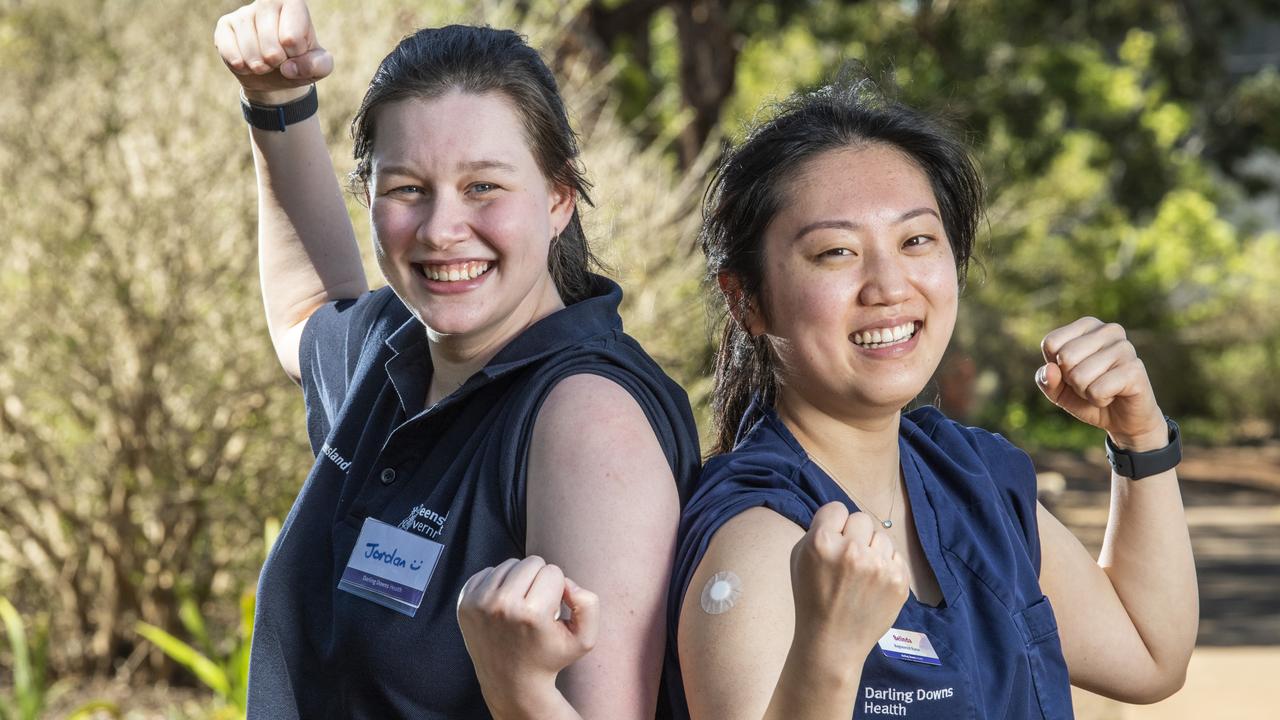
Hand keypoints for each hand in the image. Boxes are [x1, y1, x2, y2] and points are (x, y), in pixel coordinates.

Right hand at [214, 0, 332, 102]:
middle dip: (276, 62)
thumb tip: (289, 67)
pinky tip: (246, 64)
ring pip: (248, 46)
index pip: (292, 36)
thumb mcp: (320, 67)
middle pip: (269, 42)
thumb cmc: (300, 63)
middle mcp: (267, 2)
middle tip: (278, 61)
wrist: (276, 74)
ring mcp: (244, 12)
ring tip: (265, 64)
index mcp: (294, 4)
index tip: (296, 51)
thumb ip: (318, 65)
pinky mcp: (225, 24)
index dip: (295, 54)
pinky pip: (228, 48)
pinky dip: (240, 64)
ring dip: (258, 65)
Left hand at [457, 556, 598, 715]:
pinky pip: (489, 571)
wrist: (511, 682)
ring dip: (519, 580)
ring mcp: (479, 604)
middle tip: (536, 606)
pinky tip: (503, 606)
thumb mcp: (584, 639)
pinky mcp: (464, 603)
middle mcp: (502, 606)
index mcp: (532, 614)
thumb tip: (567, 582)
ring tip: (520, 606)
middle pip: (531, 562)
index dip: (557, 589)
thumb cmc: (549, 658)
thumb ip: (589, 604)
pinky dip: (499, 584)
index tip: (551, 611)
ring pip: (510, 564)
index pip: (553, 571)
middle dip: (539, 579)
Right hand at [789, 503, 908, 656]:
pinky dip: (886, 565)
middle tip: (847, 557)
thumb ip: (817, 532)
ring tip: (861, 573)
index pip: (836, 508)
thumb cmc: (811, 599)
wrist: (833, 641)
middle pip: (861, 518)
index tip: (832, 539)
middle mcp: (852, 550)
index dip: (833, 524)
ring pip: (881, 536)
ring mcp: (879, 566)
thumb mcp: (799, 559)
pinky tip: (873, 582)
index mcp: (822, 542)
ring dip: (872, 549)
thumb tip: (839, 519)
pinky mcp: (899, 581)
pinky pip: (895, 555)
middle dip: (854, 535)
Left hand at [1038, 317, 1166, 449]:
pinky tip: (1114, 395)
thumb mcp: (1057, 390)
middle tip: (1090, 383)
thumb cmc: (1088, 396)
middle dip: (1072, 380)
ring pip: (1079, 376)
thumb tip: (1050, 369)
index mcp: (1088, 325)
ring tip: (1103, 389)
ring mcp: (1125, 348)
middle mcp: (1109, 330)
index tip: (1075, 371)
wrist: (1123, 419)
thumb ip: (1045, 379)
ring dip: (1085, 392)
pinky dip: (1099, 400)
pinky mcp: (1135, 369)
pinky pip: (1097, 390)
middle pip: (1065, 357)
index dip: (1056, 367)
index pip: (1051, 342)